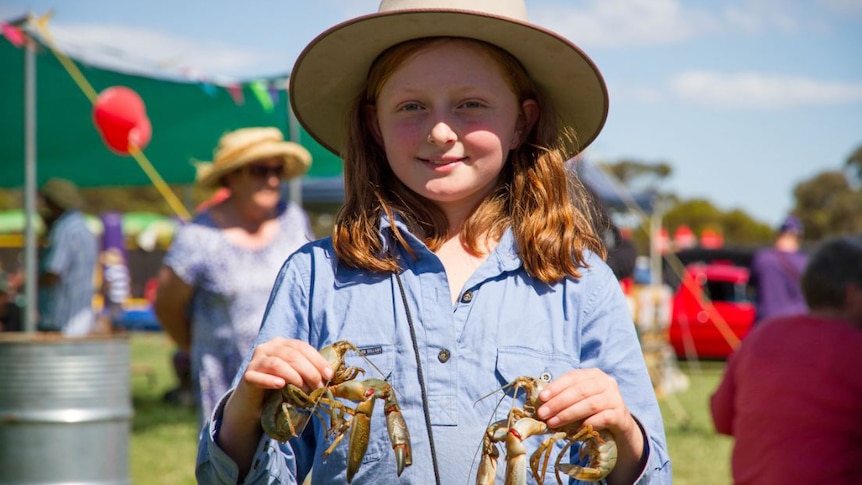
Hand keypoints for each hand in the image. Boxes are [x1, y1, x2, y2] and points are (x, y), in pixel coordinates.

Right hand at [234, 338, 334, 409]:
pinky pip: (258, 376)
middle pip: (291, 355)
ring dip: (294, 376)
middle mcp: (267, 348)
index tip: (329, 375)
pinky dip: (270, 380)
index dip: (317, 360)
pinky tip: (281, 386)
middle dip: (309, 371)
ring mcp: (255, 361)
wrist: (254, 402)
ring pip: (276, 364)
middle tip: (318, 387)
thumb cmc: (278, 386)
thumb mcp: (295, 375)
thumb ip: (308, 370)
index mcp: (281, 344)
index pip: (301, 347)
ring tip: (304, 390)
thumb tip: (329, 375)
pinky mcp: (247, 376)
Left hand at [535, 368, 645, 483]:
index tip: (542, 398)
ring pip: (589, 405)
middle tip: (543, 414)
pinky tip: (575, 430)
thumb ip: (565, 397)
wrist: (620, 425)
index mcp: (594, 374)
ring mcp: (615, 398)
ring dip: (568, 414)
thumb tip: (541, 404)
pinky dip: (587, 423)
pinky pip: (602, 418)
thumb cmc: (593, 410)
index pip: (572, 377)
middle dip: (558, 402)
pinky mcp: (620, 415)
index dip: (556, 387)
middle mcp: (606, 383)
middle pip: (579, 391)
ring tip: (552, 423)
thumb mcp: (580, 399)